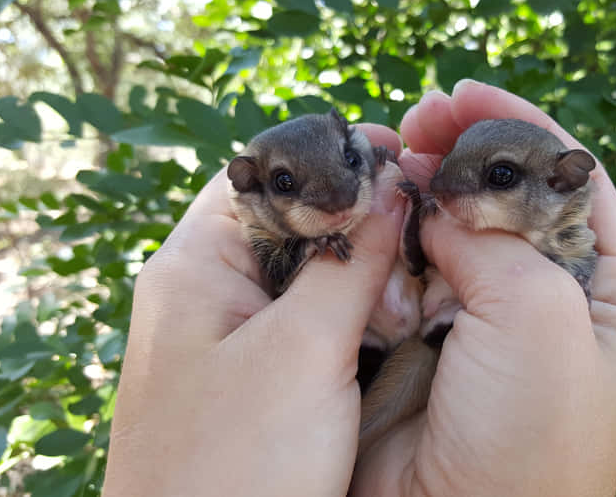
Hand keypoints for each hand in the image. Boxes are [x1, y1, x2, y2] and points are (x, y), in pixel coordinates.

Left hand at [102, 125, 403, 495]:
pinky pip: (307, 323)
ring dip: (358, 266)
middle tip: (422, 209)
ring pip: (303, 275)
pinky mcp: (255, 380)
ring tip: (419, 257)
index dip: (327, 155)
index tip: (400, 151)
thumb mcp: (302, 351)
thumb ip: (348, 263)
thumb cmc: (236, 466)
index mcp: (193, 267)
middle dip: (354, 212)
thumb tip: (391, 187)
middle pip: (286, 221)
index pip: (259, 172)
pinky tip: (393, 313)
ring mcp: (230, 340)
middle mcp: (206, 295)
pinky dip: (350, 311)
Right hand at [350, 81, 615, 495]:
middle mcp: (550, 304)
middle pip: (509, 201)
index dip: (522, 131)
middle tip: (416, 120)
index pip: (572, 185)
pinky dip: (389, 239)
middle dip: (465, 153)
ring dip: (421, 192)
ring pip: (452, 232)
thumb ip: (494, 239)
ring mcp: (485, 322)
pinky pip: (407, 272)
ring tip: (388, 156)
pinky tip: (371, 213)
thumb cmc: (529, 442)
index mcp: (608, 297)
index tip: (466, 96)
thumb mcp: (539, 318)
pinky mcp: (427, 342)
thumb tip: (439, 196)